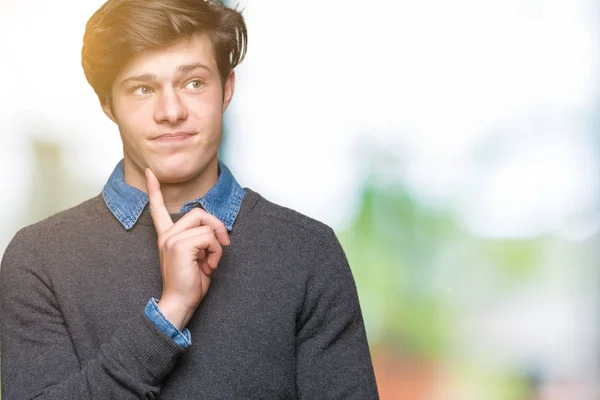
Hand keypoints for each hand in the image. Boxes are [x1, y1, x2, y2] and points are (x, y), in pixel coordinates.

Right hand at [145, 168, 229, 329]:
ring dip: (217, 245)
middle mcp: (166, 235)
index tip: (150, 172)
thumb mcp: (197, 256)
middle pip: (198, 212)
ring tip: (211, 262)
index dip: (154, 190)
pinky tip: (208, 266)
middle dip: (217, 225)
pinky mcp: (179, 245)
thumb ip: (200, 240)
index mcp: (167, 236)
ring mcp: (171, 239)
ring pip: (207, 225)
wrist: (179, 303)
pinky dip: (216, 252)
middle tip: (223, 245)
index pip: (157, 209)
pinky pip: (209, 237)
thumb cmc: (189, 283)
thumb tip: (215, 232)